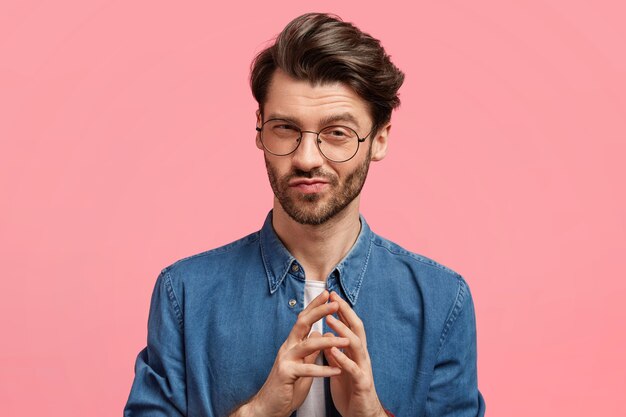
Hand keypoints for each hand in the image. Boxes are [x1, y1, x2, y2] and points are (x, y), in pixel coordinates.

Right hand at [238, 290, 349, 416]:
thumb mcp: (301, 364)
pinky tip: (337, 370)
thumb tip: (318, 333)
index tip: (328, 294)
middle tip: (335, 304)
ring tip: (346, 341)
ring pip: (308, 345)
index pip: (304, 319)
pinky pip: (307, 370)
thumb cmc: (287, 386)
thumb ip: (309, 350)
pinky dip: (323, 370)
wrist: (268, 406)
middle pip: (302, 323)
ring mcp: (285, 360)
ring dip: (329, 342)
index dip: (315, 306)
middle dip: (320, 312)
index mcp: (292, 343)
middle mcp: (287, 347)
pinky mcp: (286, 374)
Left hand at [323, 291, 386, 416]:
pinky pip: (353, 369)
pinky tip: (334, 350)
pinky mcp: (362, 384)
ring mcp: (363, 369)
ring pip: (356, 345)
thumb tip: (327, 336)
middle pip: (357, 328)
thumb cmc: (351, 392)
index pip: (350, 325)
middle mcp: (362, 357)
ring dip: (343, 331)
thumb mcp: (340, 369)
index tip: (331, 295)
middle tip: (334, 297)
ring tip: (330, 319)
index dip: (341, 310)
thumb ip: (335, 352)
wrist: (362, 415)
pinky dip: (343, 359)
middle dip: (345, 312)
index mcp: (355, 352)